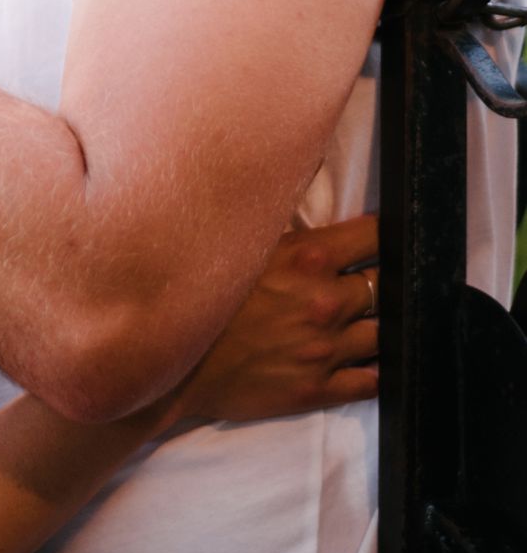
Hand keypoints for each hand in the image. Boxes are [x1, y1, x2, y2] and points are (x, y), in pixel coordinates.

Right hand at [175, 213, 378, 423]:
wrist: (169, 362)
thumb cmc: (199, 296)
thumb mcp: (238, 241)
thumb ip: (277, 209)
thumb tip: (304, 163)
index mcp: (309, 259)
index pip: (375, 238)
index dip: (381, 236)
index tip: (378, 239)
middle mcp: (326, 302)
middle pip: (383, 286)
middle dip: (378, 281)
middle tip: (364, 280)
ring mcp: (326, 349)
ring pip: (383, 333)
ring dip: (378, 325)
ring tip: (366, 319)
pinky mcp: (317, 389)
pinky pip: (369, 382)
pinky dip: (374, 371)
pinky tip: (365, 362)